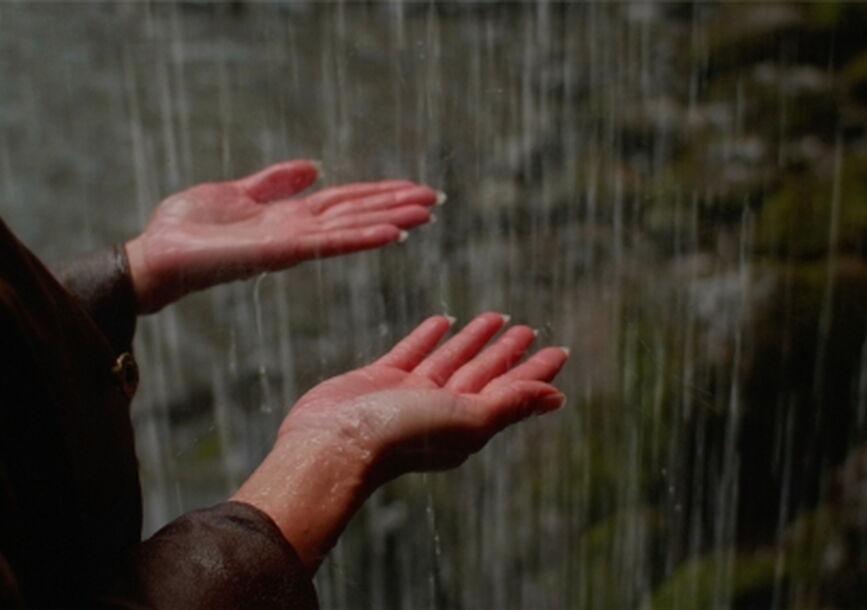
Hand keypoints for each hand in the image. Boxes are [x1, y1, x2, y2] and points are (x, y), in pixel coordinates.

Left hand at [125, 160, 439, 312]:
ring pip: (352, 227)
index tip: (412, 188)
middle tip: (435, 200)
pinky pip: (329, 243)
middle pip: (357, 213)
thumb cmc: (187, 228)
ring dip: (390, 220)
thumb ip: (275, 182)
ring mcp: (294, 243)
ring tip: (426, 213)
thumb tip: (314, 167)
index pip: (345, 201)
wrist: (156, 255)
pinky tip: (392, 233)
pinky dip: (361, 238)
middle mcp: (300, 231)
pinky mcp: (282, 252)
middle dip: (396, 205)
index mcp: (291, 216)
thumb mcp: (236, 191)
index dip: (379, 193)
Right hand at [232, 312, 568, 572]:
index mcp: (467, 423)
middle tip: (528, 329)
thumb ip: (509, 404)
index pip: (510, 391)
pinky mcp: (379, 380)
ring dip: (472, 340)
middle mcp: (441, 410)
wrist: (333, 443)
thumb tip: (556, 397)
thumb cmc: (402, 436)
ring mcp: (409, 394)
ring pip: (450, 360)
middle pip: (483, 373)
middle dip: (505, 352)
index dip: (534, 372)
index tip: (559, 351)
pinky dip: (427, 337)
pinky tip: (441, 321)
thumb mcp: (467, 419)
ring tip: (494, 316)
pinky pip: (412, 352)